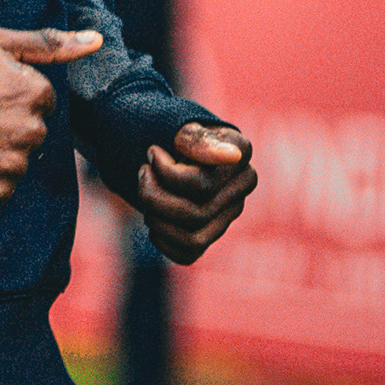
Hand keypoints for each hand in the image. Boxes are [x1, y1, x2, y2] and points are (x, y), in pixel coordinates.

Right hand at [0, 27, 104, 203]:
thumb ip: (49, 43)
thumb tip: (98, 40)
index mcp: (34, 94)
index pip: (42, 101)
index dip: (13, 95)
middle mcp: (28, 131)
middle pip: (33, 132)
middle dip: (9, 125)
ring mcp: (9, 164)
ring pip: (19, 161)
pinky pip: (2, 188)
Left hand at [138, 122, 255, 263]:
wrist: (157, 144)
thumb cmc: (166, 133)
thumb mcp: (177, 129)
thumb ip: (198, 141)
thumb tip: (233, 156)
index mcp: (240, 154)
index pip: (199, 185)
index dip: (166, 172)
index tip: (153, 152)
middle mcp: (242, 186)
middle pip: (195, 214)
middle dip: (155, 196)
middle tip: (142, 173)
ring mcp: (228, 213)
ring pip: (193, 239)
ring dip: (156, 218)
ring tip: (146, 193)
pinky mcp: (210, 234)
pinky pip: (187, 254)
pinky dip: (160, 238)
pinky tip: (153, 215)